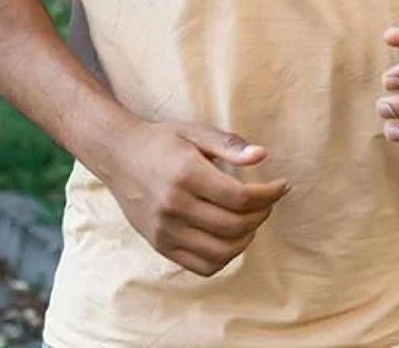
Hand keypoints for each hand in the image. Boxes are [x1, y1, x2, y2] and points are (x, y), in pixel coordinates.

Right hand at [101, 120, 289, 276]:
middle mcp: (174, 205)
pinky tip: (229, 238)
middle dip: (261, 215)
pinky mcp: (160, 245)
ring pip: (222, 251)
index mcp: (186, 174)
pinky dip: (224, 257)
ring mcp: (166, 230)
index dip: (269, 195)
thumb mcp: (194, 132)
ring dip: (246, 238)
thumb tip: (262, 156)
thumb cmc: (161, 141)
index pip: (241, 198)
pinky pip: (202, 265)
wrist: (117, 155)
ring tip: (250, 221)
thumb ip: (229, 144)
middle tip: (266, 203)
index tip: (281, 186)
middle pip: (235, 226)